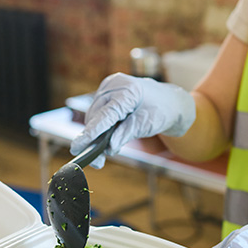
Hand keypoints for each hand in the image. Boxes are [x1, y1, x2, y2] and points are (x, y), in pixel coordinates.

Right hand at [70, 73, 194, 167]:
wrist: (169, 101)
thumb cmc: (162, 111)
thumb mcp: (148, 124)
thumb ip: (127, 134)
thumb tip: (108, 148)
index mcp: (128, 89)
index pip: (106, 114)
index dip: (91, 132)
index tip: (78, 146)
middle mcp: (115, 85)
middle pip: (96, 115)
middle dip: (93, 140)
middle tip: (96, 163)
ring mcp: (109, 88)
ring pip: (94, 116)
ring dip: (95, 137)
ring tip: (100, 158)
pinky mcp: (106, 94)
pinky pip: (98, 114)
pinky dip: (99, 129)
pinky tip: (104, 143)